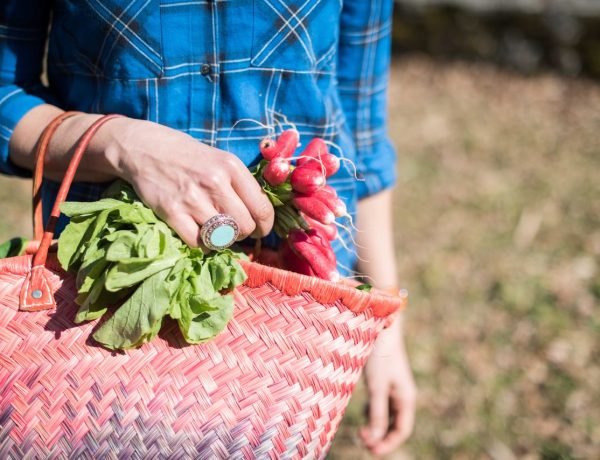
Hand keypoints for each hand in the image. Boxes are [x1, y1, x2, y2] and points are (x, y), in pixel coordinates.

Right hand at [96, 117, 274, 246]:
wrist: (143, 147)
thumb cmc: (187, 155)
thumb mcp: (220, 159)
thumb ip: (240, 184)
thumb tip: (260, 214)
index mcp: (232, 167)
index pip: (262, 209)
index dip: (264, 226)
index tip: (260, 230)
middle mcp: (215, 182)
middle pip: (245, 227)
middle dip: (243, 234)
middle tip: (234, 230)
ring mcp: (192, 198)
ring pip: (223, 237)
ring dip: (222, 240)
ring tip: (217, 232)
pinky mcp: (171, 212)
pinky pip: (198, 243)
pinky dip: (202, 245)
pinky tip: (199, 235)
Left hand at [360, 318, 416, 455]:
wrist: (380, 327)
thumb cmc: (380, 356)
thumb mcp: (377, 387)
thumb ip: (376, 412)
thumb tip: (374, 439)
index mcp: (406, 398)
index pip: (401, 430)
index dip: (387, 444)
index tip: (370, 450)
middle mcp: (402, 395)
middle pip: (394, 425)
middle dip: (380, 437)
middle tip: (361, 441)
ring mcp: (393, 388)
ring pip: (386, 416)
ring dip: (375, 426)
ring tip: (360, 432)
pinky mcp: (383, 381)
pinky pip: (380, 404)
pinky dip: (372, 412)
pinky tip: (363, 414)